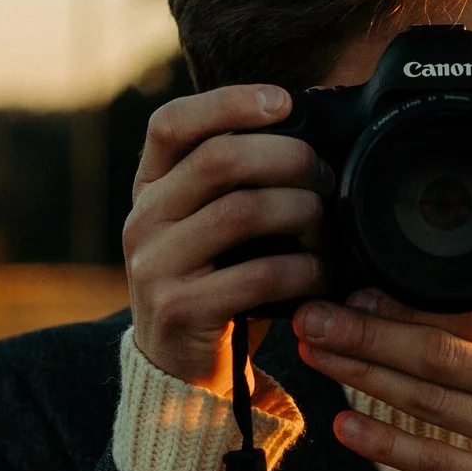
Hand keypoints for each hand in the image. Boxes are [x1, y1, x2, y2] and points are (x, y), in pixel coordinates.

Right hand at [123, 84, 328, 391]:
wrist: (181, 369)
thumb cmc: (215, 282)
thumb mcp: (211, 225)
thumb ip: (237, 182)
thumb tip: (309, 131)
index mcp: (150, 188)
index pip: (171, 123)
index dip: (228, 102)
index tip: (285, 101)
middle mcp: (143, 220)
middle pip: (217, 159)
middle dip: (286, 158)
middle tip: (324, 174)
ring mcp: (155, 265)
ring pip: (242, 211)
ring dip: (301, 212)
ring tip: (328, 227)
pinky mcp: (180, 309)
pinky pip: (257, 274)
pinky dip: (303, 270)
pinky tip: (322, 276)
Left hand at [290, 208, 471, 470]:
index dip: (412, 301)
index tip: (361, 283)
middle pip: (439, 352)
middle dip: (368, 331)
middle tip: (312, 311)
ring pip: (428, 400)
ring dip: (364, 374)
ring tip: (313, 351)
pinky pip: (438, 464)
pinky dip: (388, 446)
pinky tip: (344, 427)